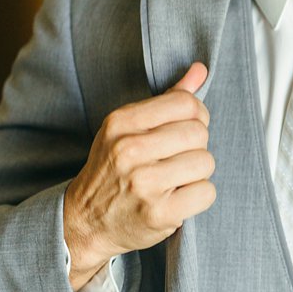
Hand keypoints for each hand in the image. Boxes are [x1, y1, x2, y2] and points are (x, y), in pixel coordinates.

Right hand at [63, 62, 214, 289]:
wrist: (86, 221)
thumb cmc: (112, 170)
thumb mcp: (127, 129)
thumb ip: (166, 99)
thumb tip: (200, 70)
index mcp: (121, 123)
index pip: (184, 103)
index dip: (195, 116)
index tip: (184, 130)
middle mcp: (129, 151)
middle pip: (198, 133)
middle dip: (195, 146)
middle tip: (177, 159)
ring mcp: (143, 184)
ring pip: (205, 162)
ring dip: (197, 173)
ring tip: (175, 179)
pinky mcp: (158, 213)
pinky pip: (206, 192)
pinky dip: (198, 196)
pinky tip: (178, 197)